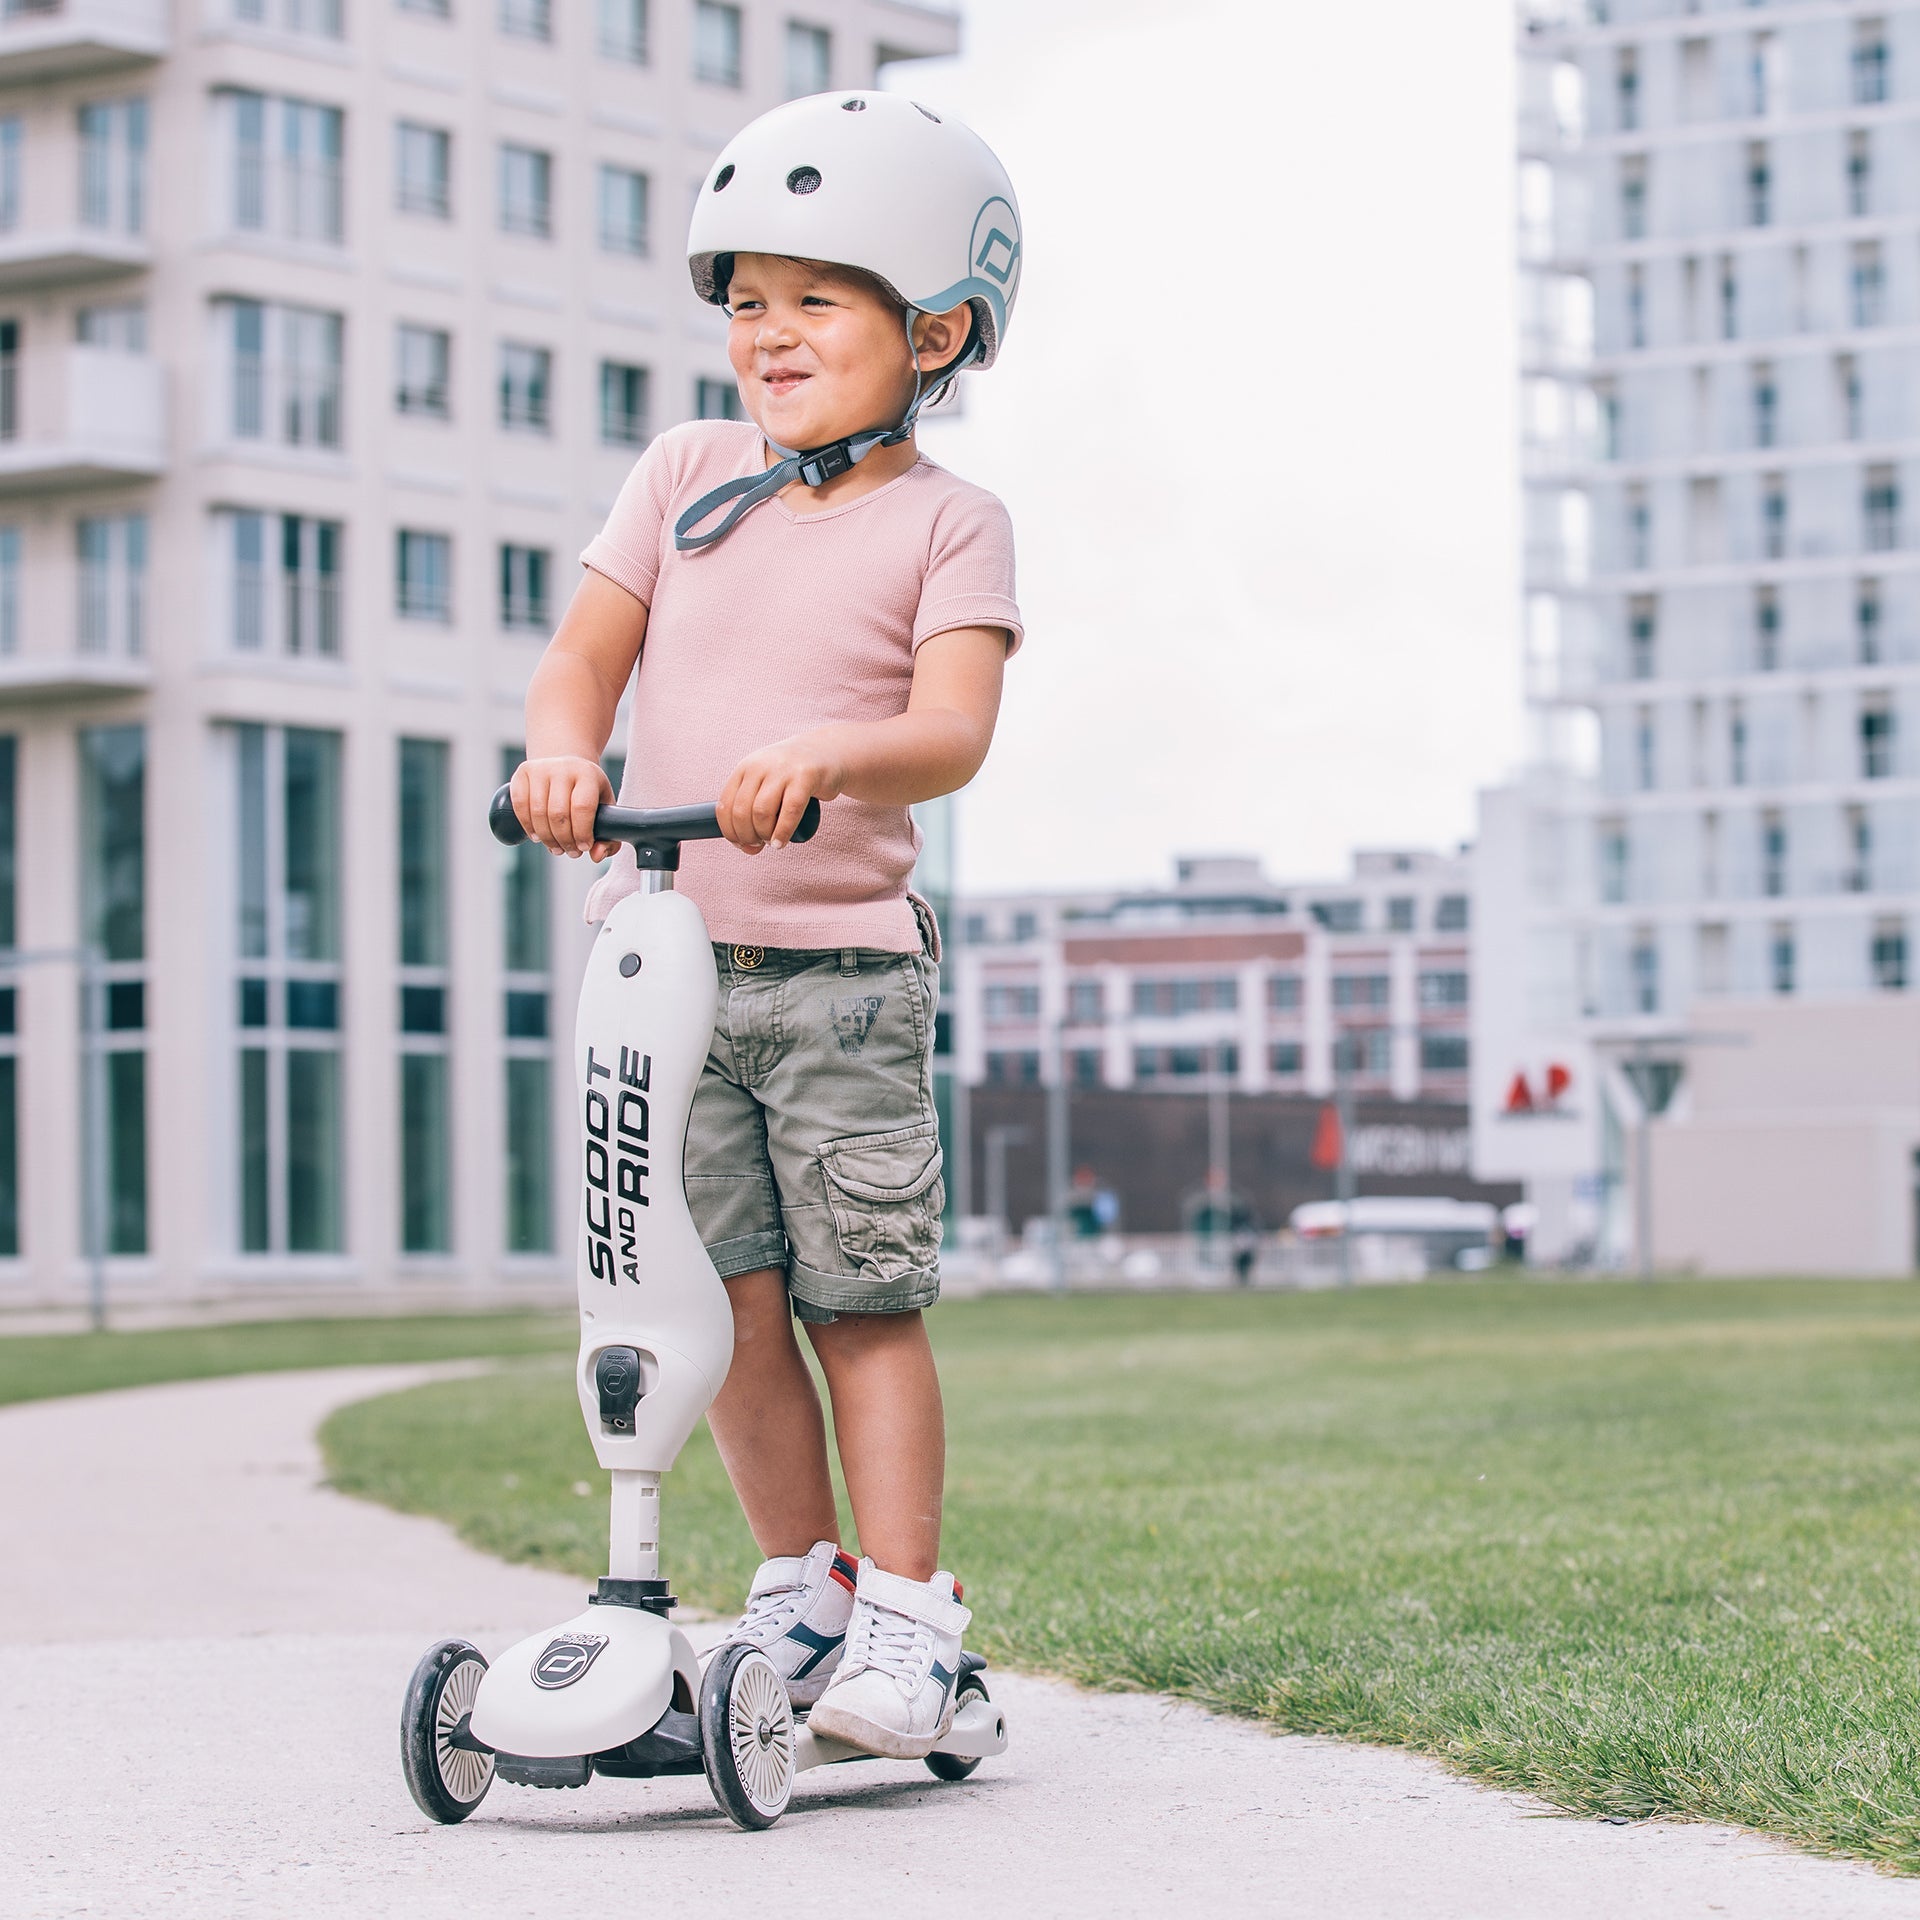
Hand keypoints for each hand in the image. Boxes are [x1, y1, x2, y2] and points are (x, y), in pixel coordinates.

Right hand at [511, 755, 616, 859]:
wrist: (566, 766)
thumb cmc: (587, 792)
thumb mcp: (604, 808)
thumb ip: (608, 837)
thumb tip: (596, 855)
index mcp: (588, 774)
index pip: (582, 807)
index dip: (582, 833)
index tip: (584, 847)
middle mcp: (563, 768)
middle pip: (558, 813)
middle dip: (564, 840)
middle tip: (570, 851)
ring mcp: (540, 769)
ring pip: (538, 812)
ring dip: (546, 837)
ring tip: (556, 847)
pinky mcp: (523, 772)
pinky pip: (520, 805)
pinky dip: (527, 826)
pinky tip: (537, 836)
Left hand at [717, 733, 844, 853]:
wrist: (828, 751)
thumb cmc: (794, 774)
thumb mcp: (766, 781)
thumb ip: (751, 805)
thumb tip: (742, 843)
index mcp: (745, 768)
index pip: (725, 805)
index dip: (730, 832)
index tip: (740, 844)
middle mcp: (760, 766)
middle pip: (742, 811)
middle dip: (747, 836)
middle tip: (758, 845)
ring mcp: (782, 770)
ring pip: (761, 812)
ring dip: (764, 835)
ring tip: (772, 842)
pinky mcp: (805, 776)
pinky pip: (789, 812)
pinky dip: (782, 833)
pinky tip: (781, 842)